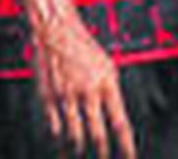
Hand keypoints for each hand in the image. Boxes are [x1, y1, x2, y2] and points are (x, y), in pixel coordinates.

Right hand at [31, 13, 135, 158]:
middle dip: (103, 153)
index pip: (120, 123)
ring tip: (82, 156)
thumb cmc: (84, 49)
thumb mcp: (108, 68)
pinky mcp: (48, 97)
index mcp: (107, 84)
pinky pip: (55, 128)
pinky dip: (60, 140)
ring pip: (75, 136)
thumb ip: (112, 94)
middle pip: (98, 135)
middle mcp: (88, 91)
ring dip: (80, 151)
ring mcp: (67, 95)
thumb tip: (117, 121)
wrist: (56, 30)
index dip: (126, 146)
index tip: (130, 158)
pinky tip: (63, 146)